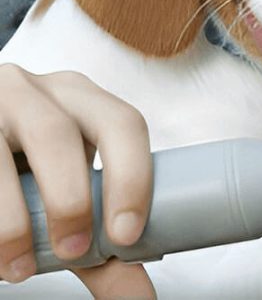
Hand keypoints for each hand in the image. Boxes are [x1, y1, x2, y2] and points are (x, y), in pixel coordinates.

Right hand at [0, 64, 155, 298]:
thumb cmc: (22, 168)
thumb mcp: (62, 191)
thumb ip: (98, 243)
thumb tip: (140, 294)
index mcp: (80, 97)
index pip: (123, 123)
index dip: (132, 176)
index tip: (126, 234)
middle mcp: (36, 90)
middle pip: (61, 135)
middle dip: (70, 199)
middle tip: (73, 252)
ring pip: (1, 157)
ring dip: (13, 221)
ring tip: (19, 268)